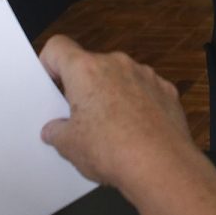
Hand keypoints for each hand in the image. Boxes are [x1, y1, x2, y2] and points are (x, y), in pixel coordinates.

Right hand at [37, 35, 196, 193]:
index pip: (58, 47)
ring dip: (111, 95)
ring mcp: (144, 74)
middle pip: (90, 65)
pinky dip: (137, 104)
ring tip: (110, 130)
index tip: (50, 84)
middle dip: (82, 88)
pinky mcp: (165, 90)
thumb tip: (55, 130)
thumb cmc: (112, 152)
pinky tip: (136, 131)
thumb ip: (56, 132)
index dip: (49, 63)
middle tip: (78, 118)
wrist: (162, 167)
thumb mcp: (69, 147)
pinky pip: (143, 90)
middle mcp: (116, 63)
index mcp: (86, 70)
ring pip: (118, 77)